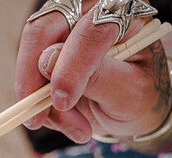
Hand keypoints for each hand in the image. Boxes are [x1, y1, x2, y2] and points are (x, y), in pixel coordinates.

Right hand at [16, 0, 170, 142]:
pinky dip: (41, 106)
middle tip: (36, 117)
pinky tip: (69, 121)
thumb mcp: (131, 92)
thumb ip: (97, 75)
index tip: (62, 100)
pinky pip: (29, 76)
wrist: (135, 109)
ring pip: (32, 56)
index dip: (71, 64)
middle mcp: (89, 16)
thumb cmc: (142, 96)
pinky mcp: (47, 54)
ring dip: (41, 101)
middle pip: (45, 30)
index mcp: (124, 17)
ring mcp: (65, 34)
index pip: (92, 29)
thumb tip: (47, 61)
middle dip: (35, 78)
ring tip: (75, 127)